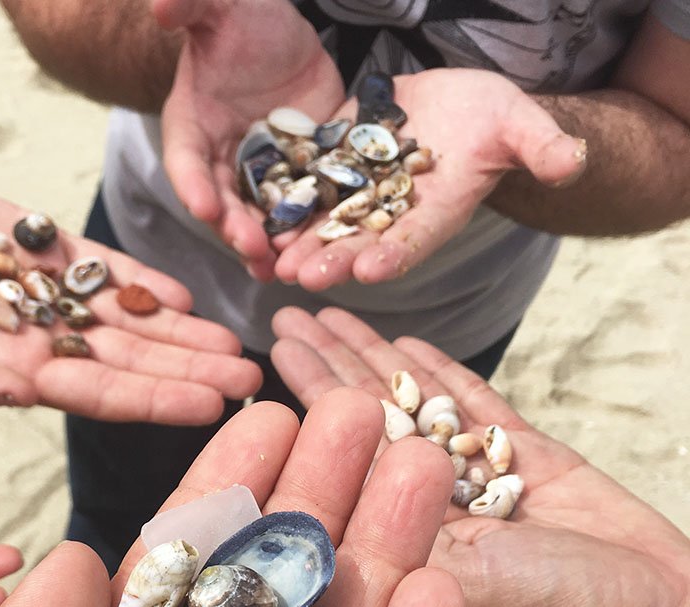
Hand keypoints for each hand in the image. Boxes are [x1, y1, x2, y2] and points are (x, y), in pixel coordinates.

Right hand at [0, 165, 261, 423]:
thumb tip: (14, 398)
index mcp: (19, 373)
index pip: (102, 393)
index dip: (156, 399)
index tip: (211, 406)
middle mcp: (48, 342)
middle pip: (133, 361)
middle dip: (191, 371)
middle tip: (251, 380)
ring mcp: (55, 298)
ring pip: (133, 320)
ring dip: (185, 334)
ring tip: (237, 343)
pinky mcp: (54, 251)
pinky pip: (109, 271)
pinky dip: (148, 283)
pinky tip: (189, 297)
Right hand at [154, 0, 344, 280]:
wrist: (279, 38)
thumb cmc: (240, 19)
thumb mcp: (219, 5)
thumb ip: (191, 6)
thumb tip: (160, 5)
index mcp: (192, 126)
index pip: (185, 159)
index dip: (192, 184)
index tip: (204, 206)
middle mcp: (220, 160)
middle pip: (222, 201)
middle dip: (234, 227)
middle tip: (250, 247)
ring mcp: (259, 173)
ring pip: (257, 216)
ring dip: (265, 244)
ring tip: (277, 268)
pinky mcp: (296, 176)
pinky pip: (298, 208)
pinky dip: (302, 232)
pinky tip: (312, 255)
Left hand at [271, 307, 689, 606]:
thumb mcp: (467, 582)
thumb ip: (405, 541)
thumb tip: (329, 493)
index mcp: (396, 545)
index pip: (338, 463)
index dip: (304, 405)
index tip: (270, 353)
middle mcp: (422, 510)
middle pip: (363, 426)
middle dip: (326, 367)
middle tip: (287, 311)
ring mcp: (469, 481)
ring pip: (412, 407)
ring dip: (371, 358)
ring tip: (332, 311)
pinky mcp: (519, 457)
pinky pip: (472, 404)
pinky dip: (442, 371)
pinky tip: (405, 341)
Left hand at [274, 68, 586, 288]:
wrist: (454, 108)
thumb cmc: (493, 120)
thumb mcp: (518, 124)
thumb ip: (539, 146)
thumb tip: (570, 162)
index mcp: (434, 215)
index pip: (414, 240)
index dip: (394, 254)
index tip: (372, 267)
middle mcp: (390, 216)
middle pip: (359, 243)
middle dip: (333, 259)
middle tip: (305, 276)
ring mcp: (358, 196)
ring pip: (325, 224)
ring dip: (299, 242)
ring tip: (273, 259)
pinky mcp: (333, 168)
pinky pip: (304, 188)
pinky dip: (283, 202)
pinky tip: (257, 215)